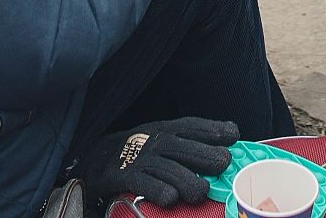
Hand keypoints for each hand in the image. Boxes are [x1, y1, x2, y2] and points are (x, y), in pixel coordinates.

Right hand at [83, 119, 241, 208]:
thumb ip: (188, 146)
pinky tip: (171, 199)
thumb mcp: (162, 142)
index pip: (192, 126)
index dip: (213, 129)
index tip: (233, 135)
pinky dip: (160, 191)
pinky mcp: (123, 177)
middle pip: (184, 146)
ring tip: (201, 191)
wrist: (93, 160)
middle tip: (224, 164)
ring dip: (188, 180)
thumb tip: (226, 155)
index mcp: (165, 130)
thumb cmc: (138, 154)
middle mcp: (154, 142)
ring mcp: (139, 159)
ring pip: (168, 169)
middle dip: (206, 154)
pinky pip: (145, 184)